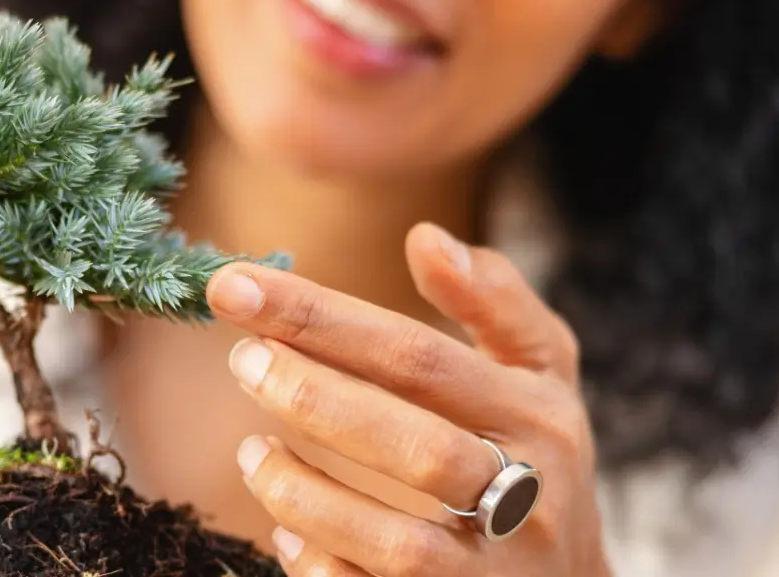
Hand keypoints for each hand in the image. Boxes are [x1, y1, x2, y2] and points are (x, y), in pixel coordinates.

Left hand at [206, 223, 607, 576]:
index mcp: (538, 419)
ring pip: (393, 542)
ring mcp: (492, 574)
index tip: (234, 286)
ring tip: (251, 452)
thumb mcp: (544, 377)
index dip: (321, 318)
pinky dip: (320, 567)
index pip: (419, 358)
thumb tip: (426, 237)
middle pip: (414, 446)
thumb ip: (495, 302)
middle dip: (314, 398)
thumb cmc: (540, 462)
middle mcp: (526, 498)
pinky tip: (285, 534)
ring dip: (305, 494)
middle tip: (242, 359)